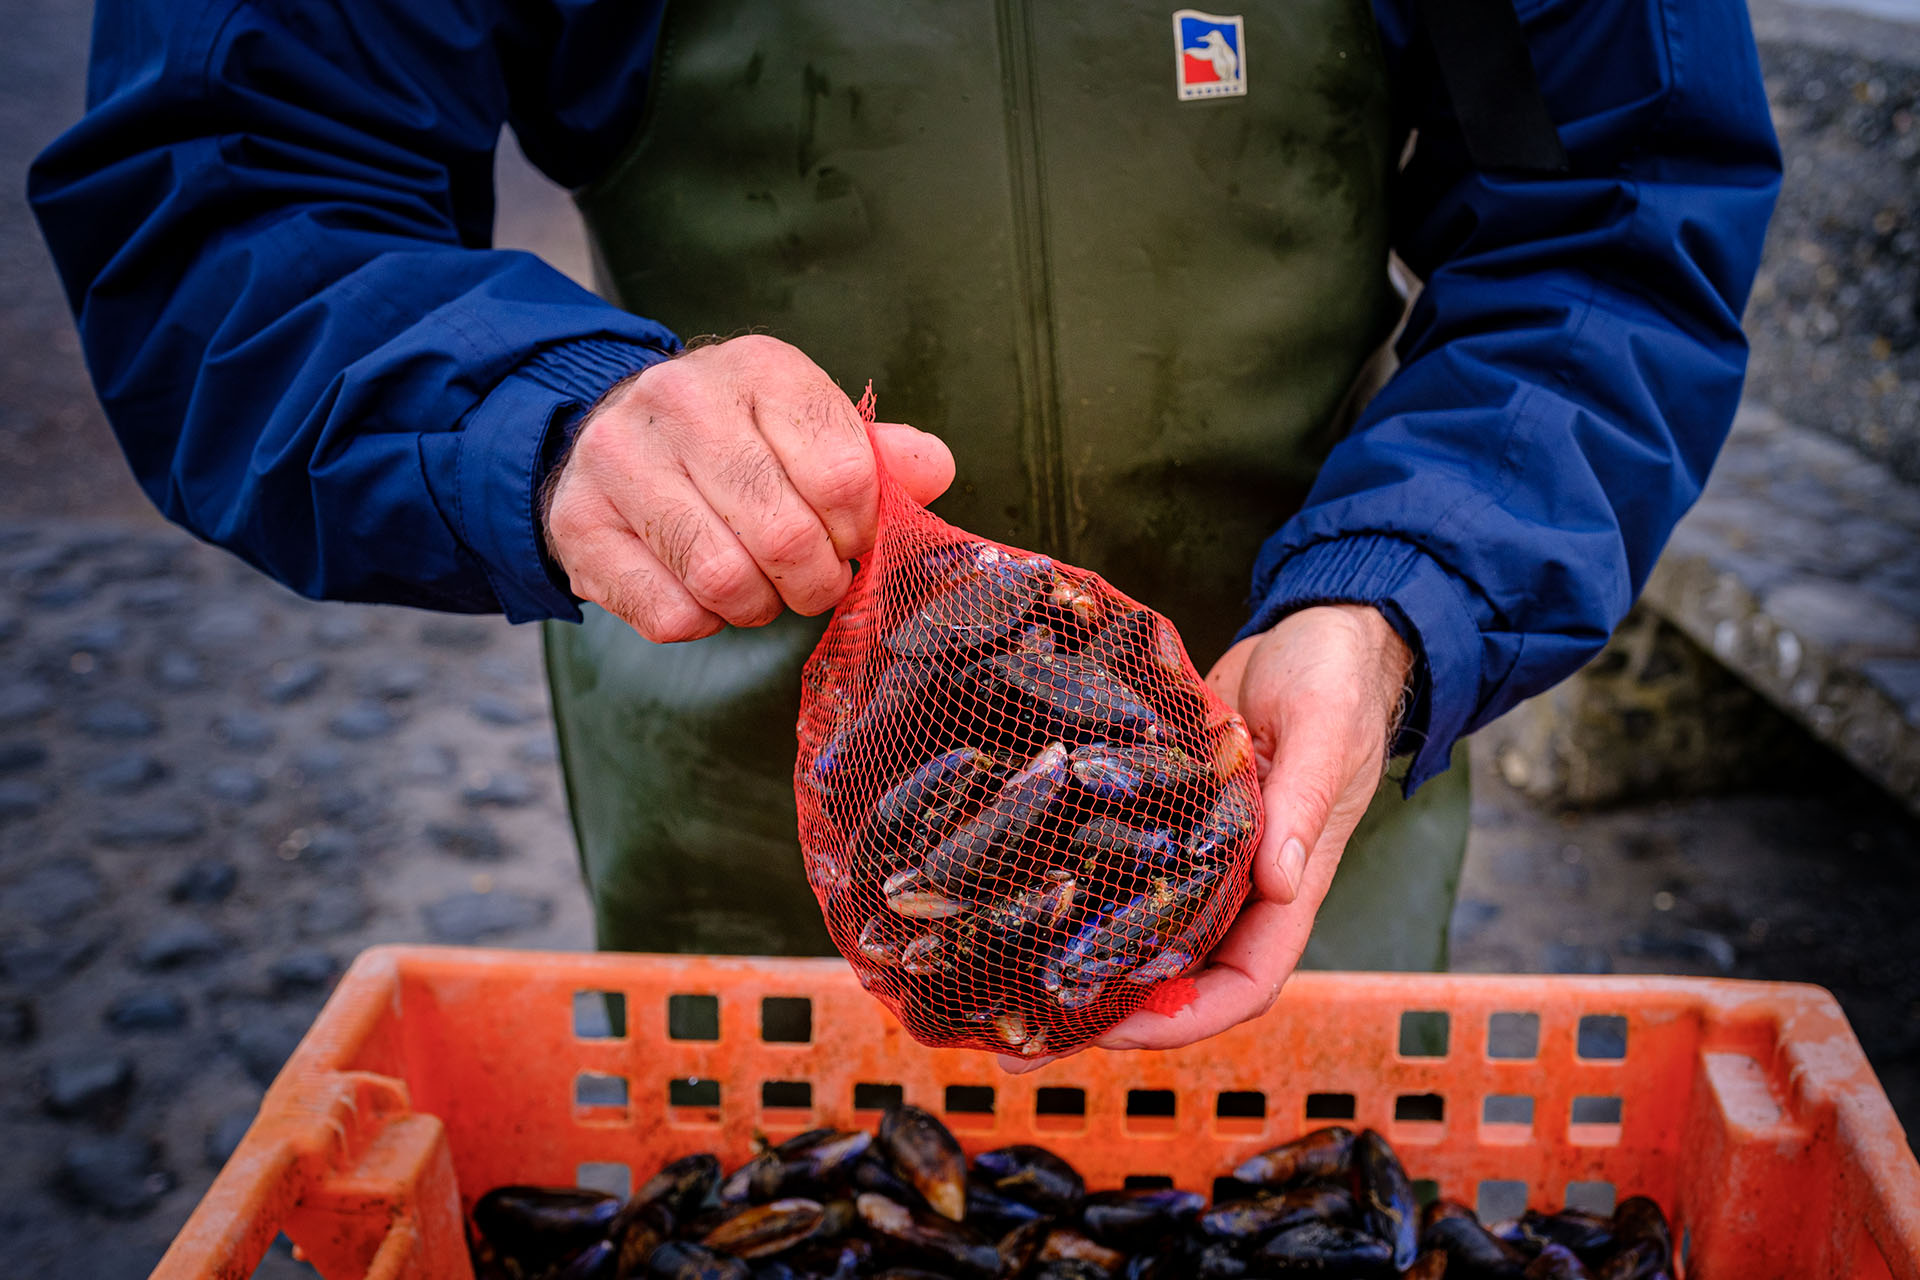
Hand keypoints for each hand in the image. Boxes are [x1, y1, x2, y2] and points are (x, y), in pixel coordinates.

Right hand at [543, 335, 955, 640]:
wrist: (617, 437)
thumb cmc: (737, 442)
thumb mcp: (810, 430)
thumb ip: (878, 457)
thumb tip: (932, 471)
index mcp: (760, 369)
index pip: (844, 476)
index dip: (860, 531)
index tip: (850, 539)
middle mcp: (682, 401)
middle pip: (786, 536)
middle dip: (815, 581)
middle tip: (811, 579)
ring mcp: (621, 460)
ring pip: (724, 580)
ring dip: (758, 605)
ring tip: (758, 586)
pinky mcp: (580, 522)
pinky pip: (670, 613)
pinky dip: (701, 621)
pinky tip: (701, 590)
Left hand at [999, 603, 1411, 1070]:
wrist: (1317, 633)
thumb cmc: (1335, 680)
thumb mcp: (1326, 730)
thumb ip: (1306, 802)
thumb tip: (1282, 884)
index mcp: (1289, 885)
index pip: (1245, 984)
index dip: (1185, 1018)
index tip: (1116, 1029)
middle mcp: (1242, 887)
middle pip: (1177, 980)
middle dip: (1106, 1019)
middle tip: (1018, 1041)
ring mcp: (1201, 859)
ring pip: (1140, 937)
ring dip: (1079, 971)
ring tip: (994, 994)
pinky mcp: (1165, 820)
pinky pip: (1119, 876)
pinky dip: (1074, 900)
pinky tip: (1009, 905)